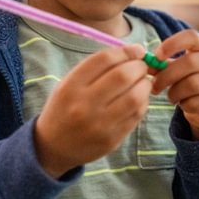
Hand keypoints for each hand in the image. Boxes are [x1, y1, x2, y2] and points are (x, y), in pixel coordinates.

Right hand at [33, 43, 151, 177]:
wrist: (53, 147)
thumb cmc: (65, 108)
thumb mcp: (70, 83)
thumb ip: (98, 67)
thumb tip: (135, 51)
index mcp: (71, 86)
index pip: (105, 59)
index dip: (126, 51)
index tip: (136, 51)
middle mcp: (84, 105)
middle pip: (123, 76)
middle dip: (139, 66)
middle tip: (141, 66)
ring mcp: (99, 124)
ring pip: (135, 97)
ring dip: (145, 84)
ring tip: (143, 82)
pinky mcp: (112, 139)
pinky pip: (137, 115)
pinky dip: (143, 102)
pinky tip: (139, 98)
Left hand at [151, 30, 198, 138]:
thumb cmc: (189, 81)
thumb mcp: (177, 70)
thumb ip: (162, 65)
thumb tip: (146, 64)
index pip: (191, 36)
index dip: (172, 43)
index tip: (157, 56)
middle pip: (190, 62)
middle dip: (167, 76)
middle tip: (154, 86)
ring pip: (192, 84)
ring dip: (174, 93)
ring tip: (171, 96)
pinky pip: (196, 102)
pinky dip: (184, 105)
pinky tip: (184, 104)